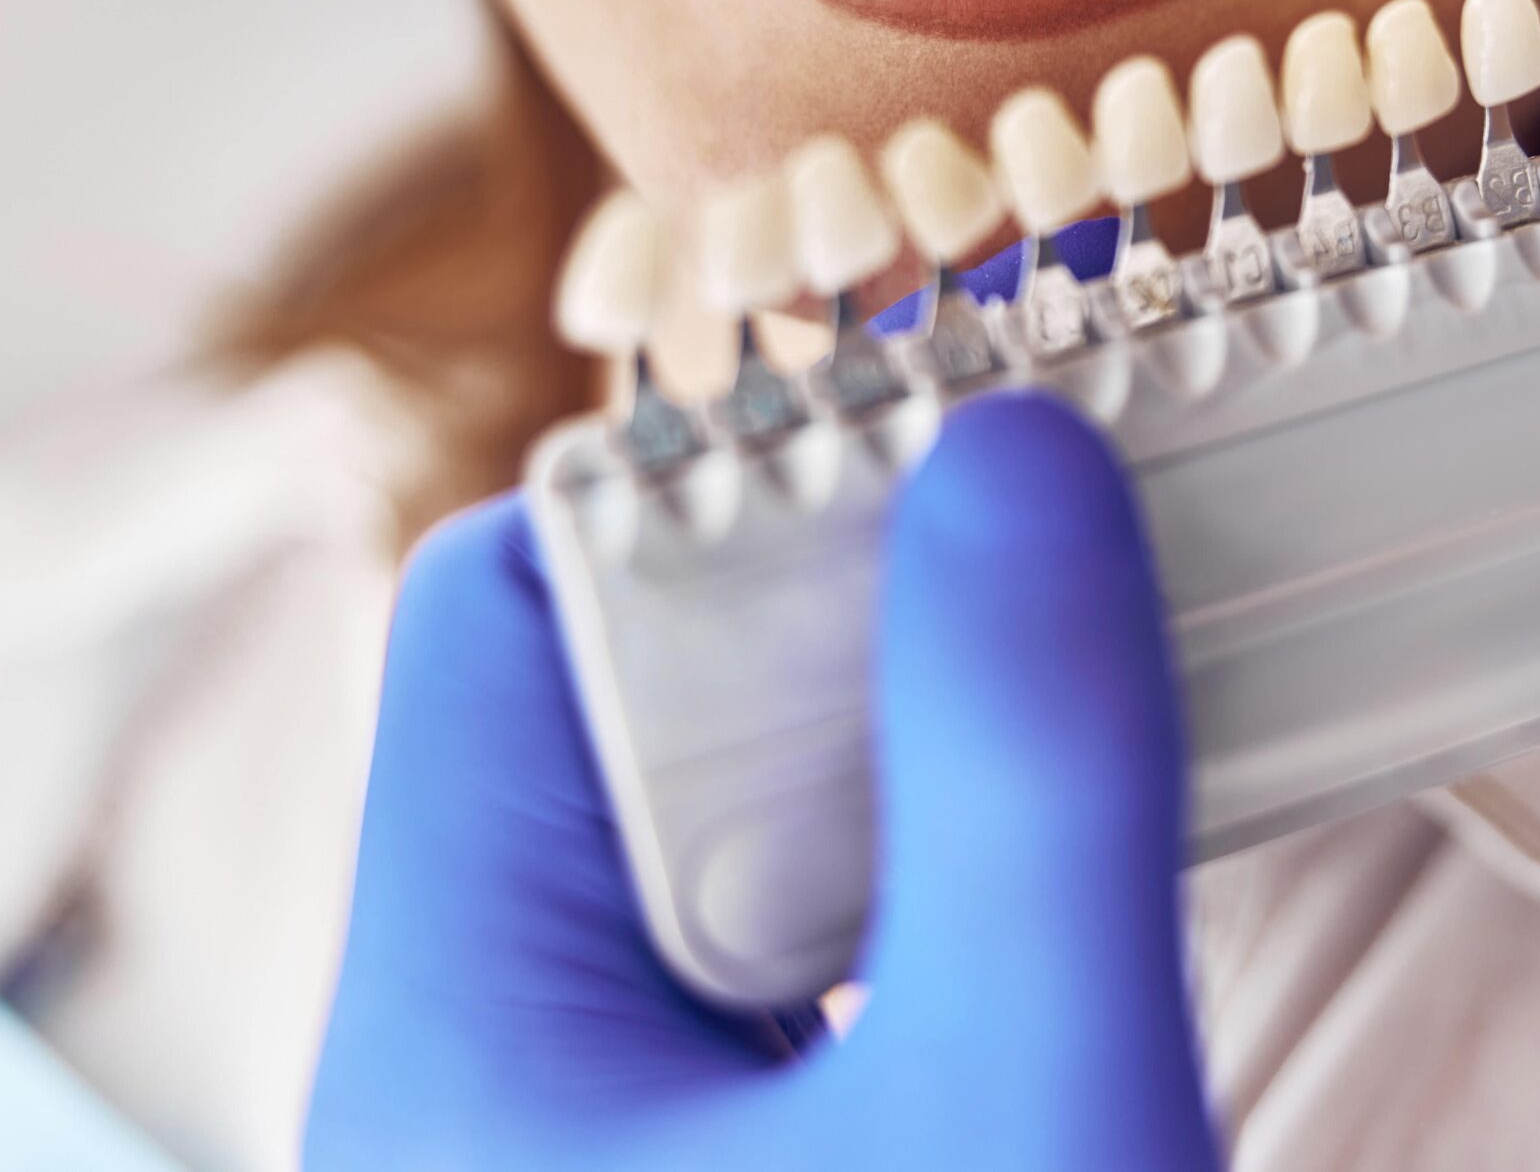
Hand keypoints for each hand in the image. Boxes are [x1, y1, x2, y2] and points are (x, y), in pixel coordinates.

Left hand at [304, 393, 1215, 1169]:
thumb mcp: (1032, 1120)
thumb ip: (1024, 790)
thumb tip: (1019, 462)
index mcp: (460, 1025)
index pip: (508, 605)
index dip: (709, 480)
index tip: (939, 438)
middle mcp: (491, 1065)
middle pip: (625, 698)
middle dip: (839, 594)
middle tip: (1052, 524)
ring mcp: (599, 1133)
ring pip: (721, 824)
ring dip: (898, 731)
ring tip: (1079, 662)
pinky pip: (795, 946)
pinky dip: (925, 865)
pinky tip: (1056, 865)